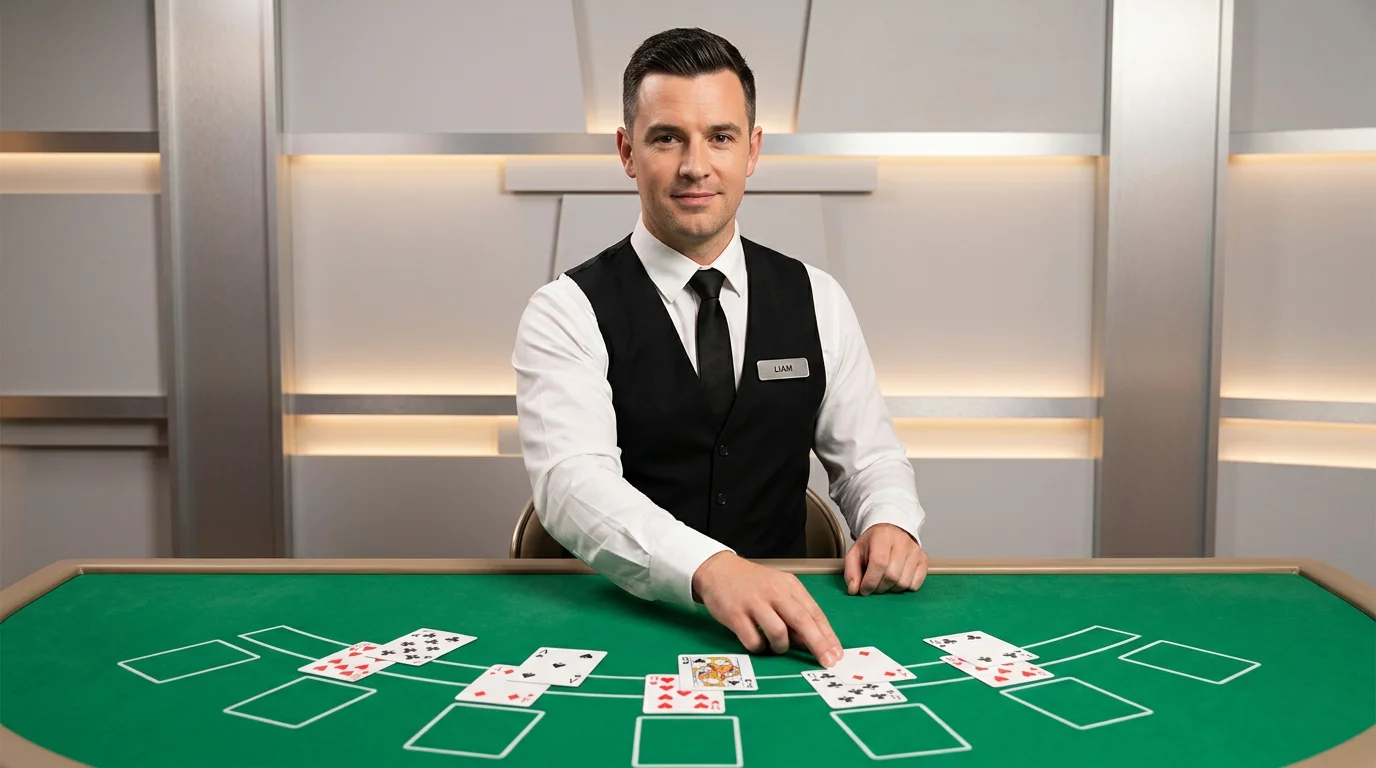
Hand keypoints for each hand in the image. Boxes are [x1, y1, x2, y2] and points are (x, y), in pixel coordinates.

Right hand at [691, 552, 843, 666]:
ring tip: (776, 645)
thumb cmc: (753, 584)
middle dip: (818, 645)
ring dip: (781, 647)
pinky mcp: (735, 615)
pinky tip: (758, 642)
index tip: (837, 654)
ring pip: (778, 634)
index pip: (814, 613)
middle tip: (828, 662)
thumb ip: (796, 611)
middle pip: (802, 621)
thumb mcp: (779, 589)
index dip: (828, 635)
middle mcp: (774, 593)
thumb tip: (811, 642)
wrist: (718, 571)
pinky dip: (759, 647)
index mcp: (789, 586)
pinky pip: (754, 641)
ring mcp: (754, 604)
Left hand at [844, 523, 927, 595]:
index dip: (870, 581)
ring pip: (904, 583)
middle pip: (892, 576)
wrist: (891, 531)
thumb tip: (854, 590)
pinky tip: (897, 579)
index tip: (863, 590)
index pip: (879, 563)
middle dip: (880, 587)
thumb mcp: (856, 553)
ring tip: (884, 581)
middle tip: (873, 586)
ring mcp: (916, 551)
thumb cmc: (873, 543)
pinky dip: (904, 588)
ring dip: (891, 589)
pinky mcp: (924, 560)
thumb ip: (851, 572)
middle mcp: (902, 542)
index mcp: (882, 536)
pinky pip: (915, 584)